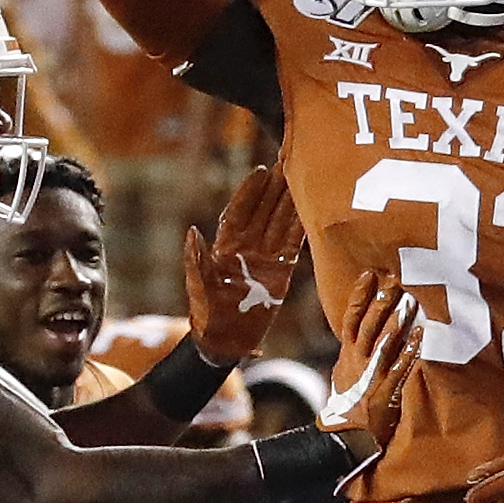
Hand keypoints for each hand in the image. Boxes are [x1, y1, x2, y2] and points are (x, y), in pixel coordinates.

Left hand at [187, 165, 306, 365]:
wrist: (224, 340)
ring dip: (290, 203)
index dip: (250, 192)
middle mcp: (247, 247)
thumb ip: (196, 258)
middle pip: (264, 211)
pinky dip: (301, 228)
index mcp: (225, 246)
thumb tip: (193, 232)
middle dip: (274, 189)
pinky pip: (293, 246)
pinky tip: (311, 211)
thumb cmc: (206, 312)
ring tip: (302, 179)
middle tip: (286, 163)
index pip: (240, 211)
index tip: (260, 171)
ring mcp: (265, 258)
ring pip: (280, 224)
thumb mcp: (198, 285)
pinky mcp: (280, 272)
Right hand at [317, 270, 422, 461]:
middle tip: (394, 281)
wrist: (347, 435)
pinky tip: (420, 337)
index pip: (351, 318)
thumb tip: (356, 332)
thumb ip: (352, 352)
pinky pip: (400, 368)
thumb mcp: (344, 373)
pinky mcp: (386, 391)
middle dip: (381, 302)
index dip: (360, 296)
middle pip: (368, 326)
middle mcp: (358, 361)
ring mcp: (372, 376)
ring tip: (409, 302)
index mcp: (347, 355)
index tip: (369, 274)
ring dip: (397, 322)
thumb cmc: (349, 403)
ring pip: (383, 343)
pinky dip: (410, 351)